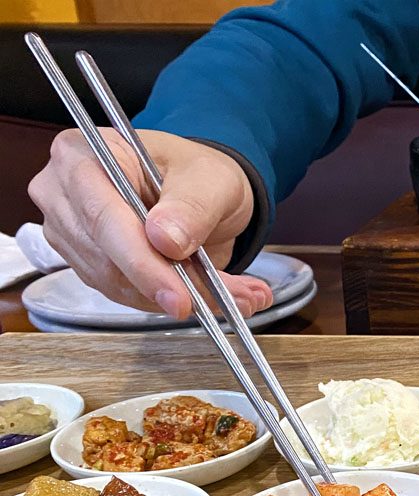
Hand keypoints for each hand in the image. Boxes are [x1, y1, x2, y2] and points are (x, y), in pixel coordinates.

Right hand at [28, 129, 272, 319]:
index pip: (102, 217)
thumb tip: (165, 240)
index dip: (140, 262)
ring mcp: (73, 234)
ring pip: (119, 285)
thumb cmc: (195, 172)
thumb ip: (191, 206)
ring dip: (181, 296)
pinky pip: (129, 295)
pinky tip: (214, 294)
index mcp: (81, 157)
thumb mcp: (209, 178)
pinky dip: (174, 299)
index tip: (178, 296)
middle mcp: (64, 196)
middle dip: (169, 285)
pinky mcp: (90, 264)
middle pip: (106, 259)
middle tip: (227, 298)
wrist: (199, 192)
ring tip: (237, 293)